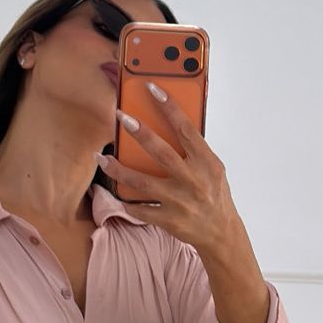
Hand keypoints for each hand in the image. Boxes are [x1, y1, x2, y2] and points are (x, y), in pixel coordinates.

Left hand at [100, 85, 240, 254]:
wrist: (221, 233)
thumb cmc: (214, 195)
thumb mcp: (213, 169)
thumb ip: (194, 150)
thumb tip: (169, 125)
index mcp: (207, 163)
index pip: (186, 129)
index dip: (169, 107)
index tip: (152, 89)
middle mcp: (193, 181)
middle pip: (161, 152)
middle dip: (139, 132)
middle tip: (120, 116)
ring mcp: (180, 202)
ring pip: (142, 182)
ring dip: (118, 169)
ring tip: (101, 158)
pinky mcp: (168, 220)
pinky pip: (140, 209)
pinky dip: (125, 200)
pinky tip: (113, 190)